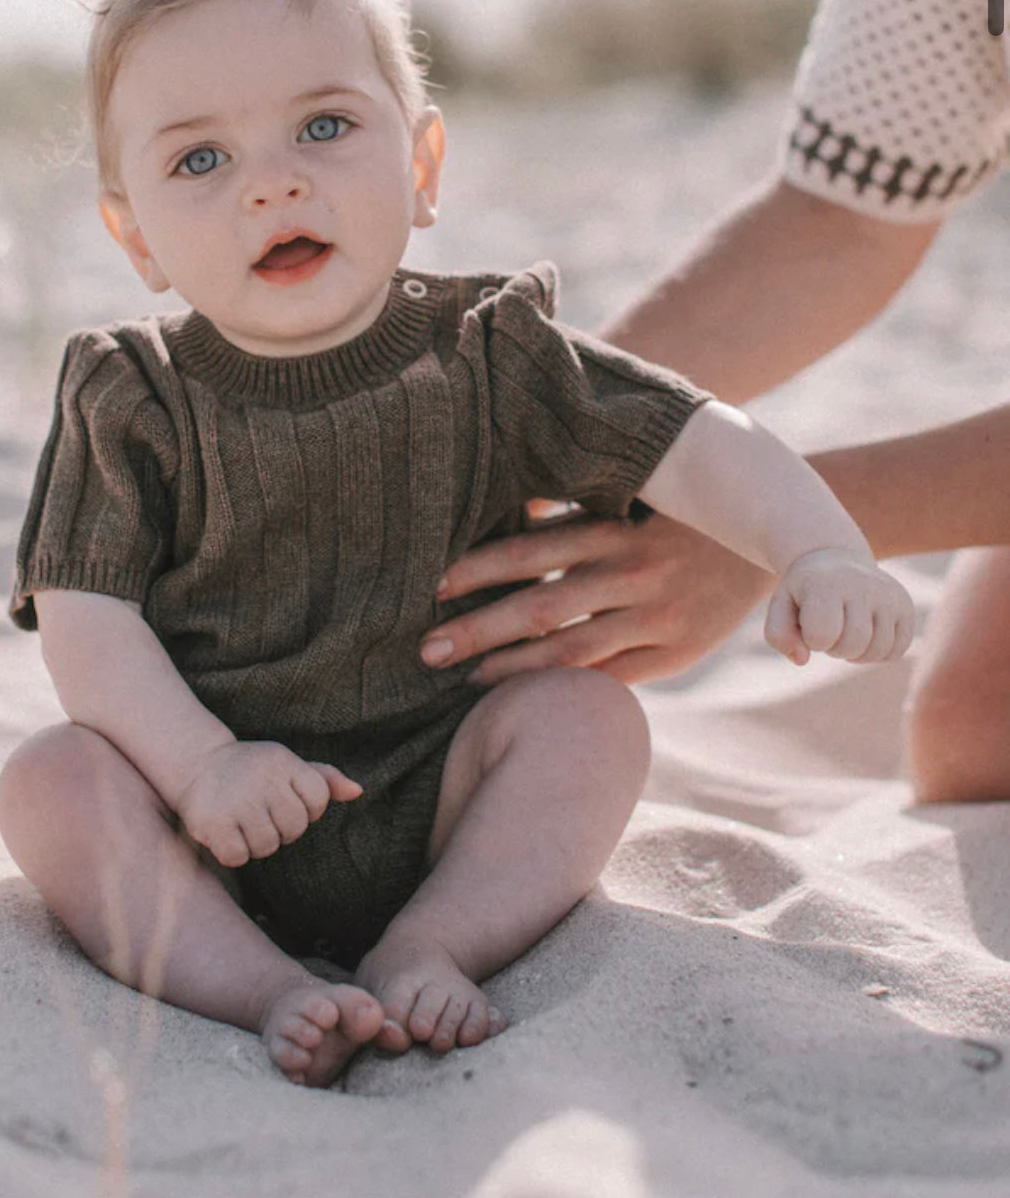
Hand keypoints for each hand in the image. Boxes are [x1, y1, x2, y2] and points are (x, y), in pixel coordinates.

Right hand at [174, 740, 361, 867]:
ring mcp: (237, 800)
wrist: (198, 763)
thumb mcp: (287, 766)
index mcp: (284, 762)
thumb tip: (358, 791)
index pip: (318, 799)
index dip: (307, 809)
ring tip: (244, 823)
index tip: (285, 802)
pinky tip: (227, 833)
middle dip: (282, 829)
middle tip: (262, 815)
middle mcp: (262, 779)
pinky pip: (239, 857)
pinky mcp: (212, 821)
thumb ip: (324, 779)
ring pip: (268, 846)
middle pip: (295, 828)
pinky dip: (234, 853)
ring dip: (257, 843)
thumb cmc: (253, 770)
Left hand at [422, 510, 773, 684]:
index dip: (479, 569)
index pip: (532, 551)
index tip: (433, 585)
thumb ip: (572, 507)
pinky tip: (527, 700)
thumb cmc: (678, 514)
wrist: (770, 539)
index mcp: (615, 529)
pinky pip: (611, 678)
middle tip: (425, 650)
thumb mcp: (632, 497)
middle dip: (478, 630)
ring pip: (571, 653)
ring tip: (462, 680)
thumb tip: (508, 507)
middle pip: (540, 607)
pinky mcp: (678, 652)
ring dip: (511, 670)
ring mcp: (657, 618)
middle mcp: (633, 574)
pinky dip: (566, 690)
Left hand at [764, 547, 914, 665]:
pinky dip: (877, 653)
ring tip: (845, 632)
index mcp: (827, 584)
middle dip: (834, 648)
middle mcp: (863, 585)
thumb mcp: (780, 606)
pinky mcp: (906, 606)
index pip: (821, 635)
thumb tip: (802, 659)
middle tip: (828, 629)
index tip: (808, 623)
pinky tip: (864, 636)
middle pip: (852, 646)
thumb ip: (778, 636)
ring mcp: (889, 595)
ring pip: (877, 651)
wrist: (834, 560)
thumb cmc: (804, 591)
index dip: (811, 639)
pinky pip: (897, 651)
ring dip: (856, 653)